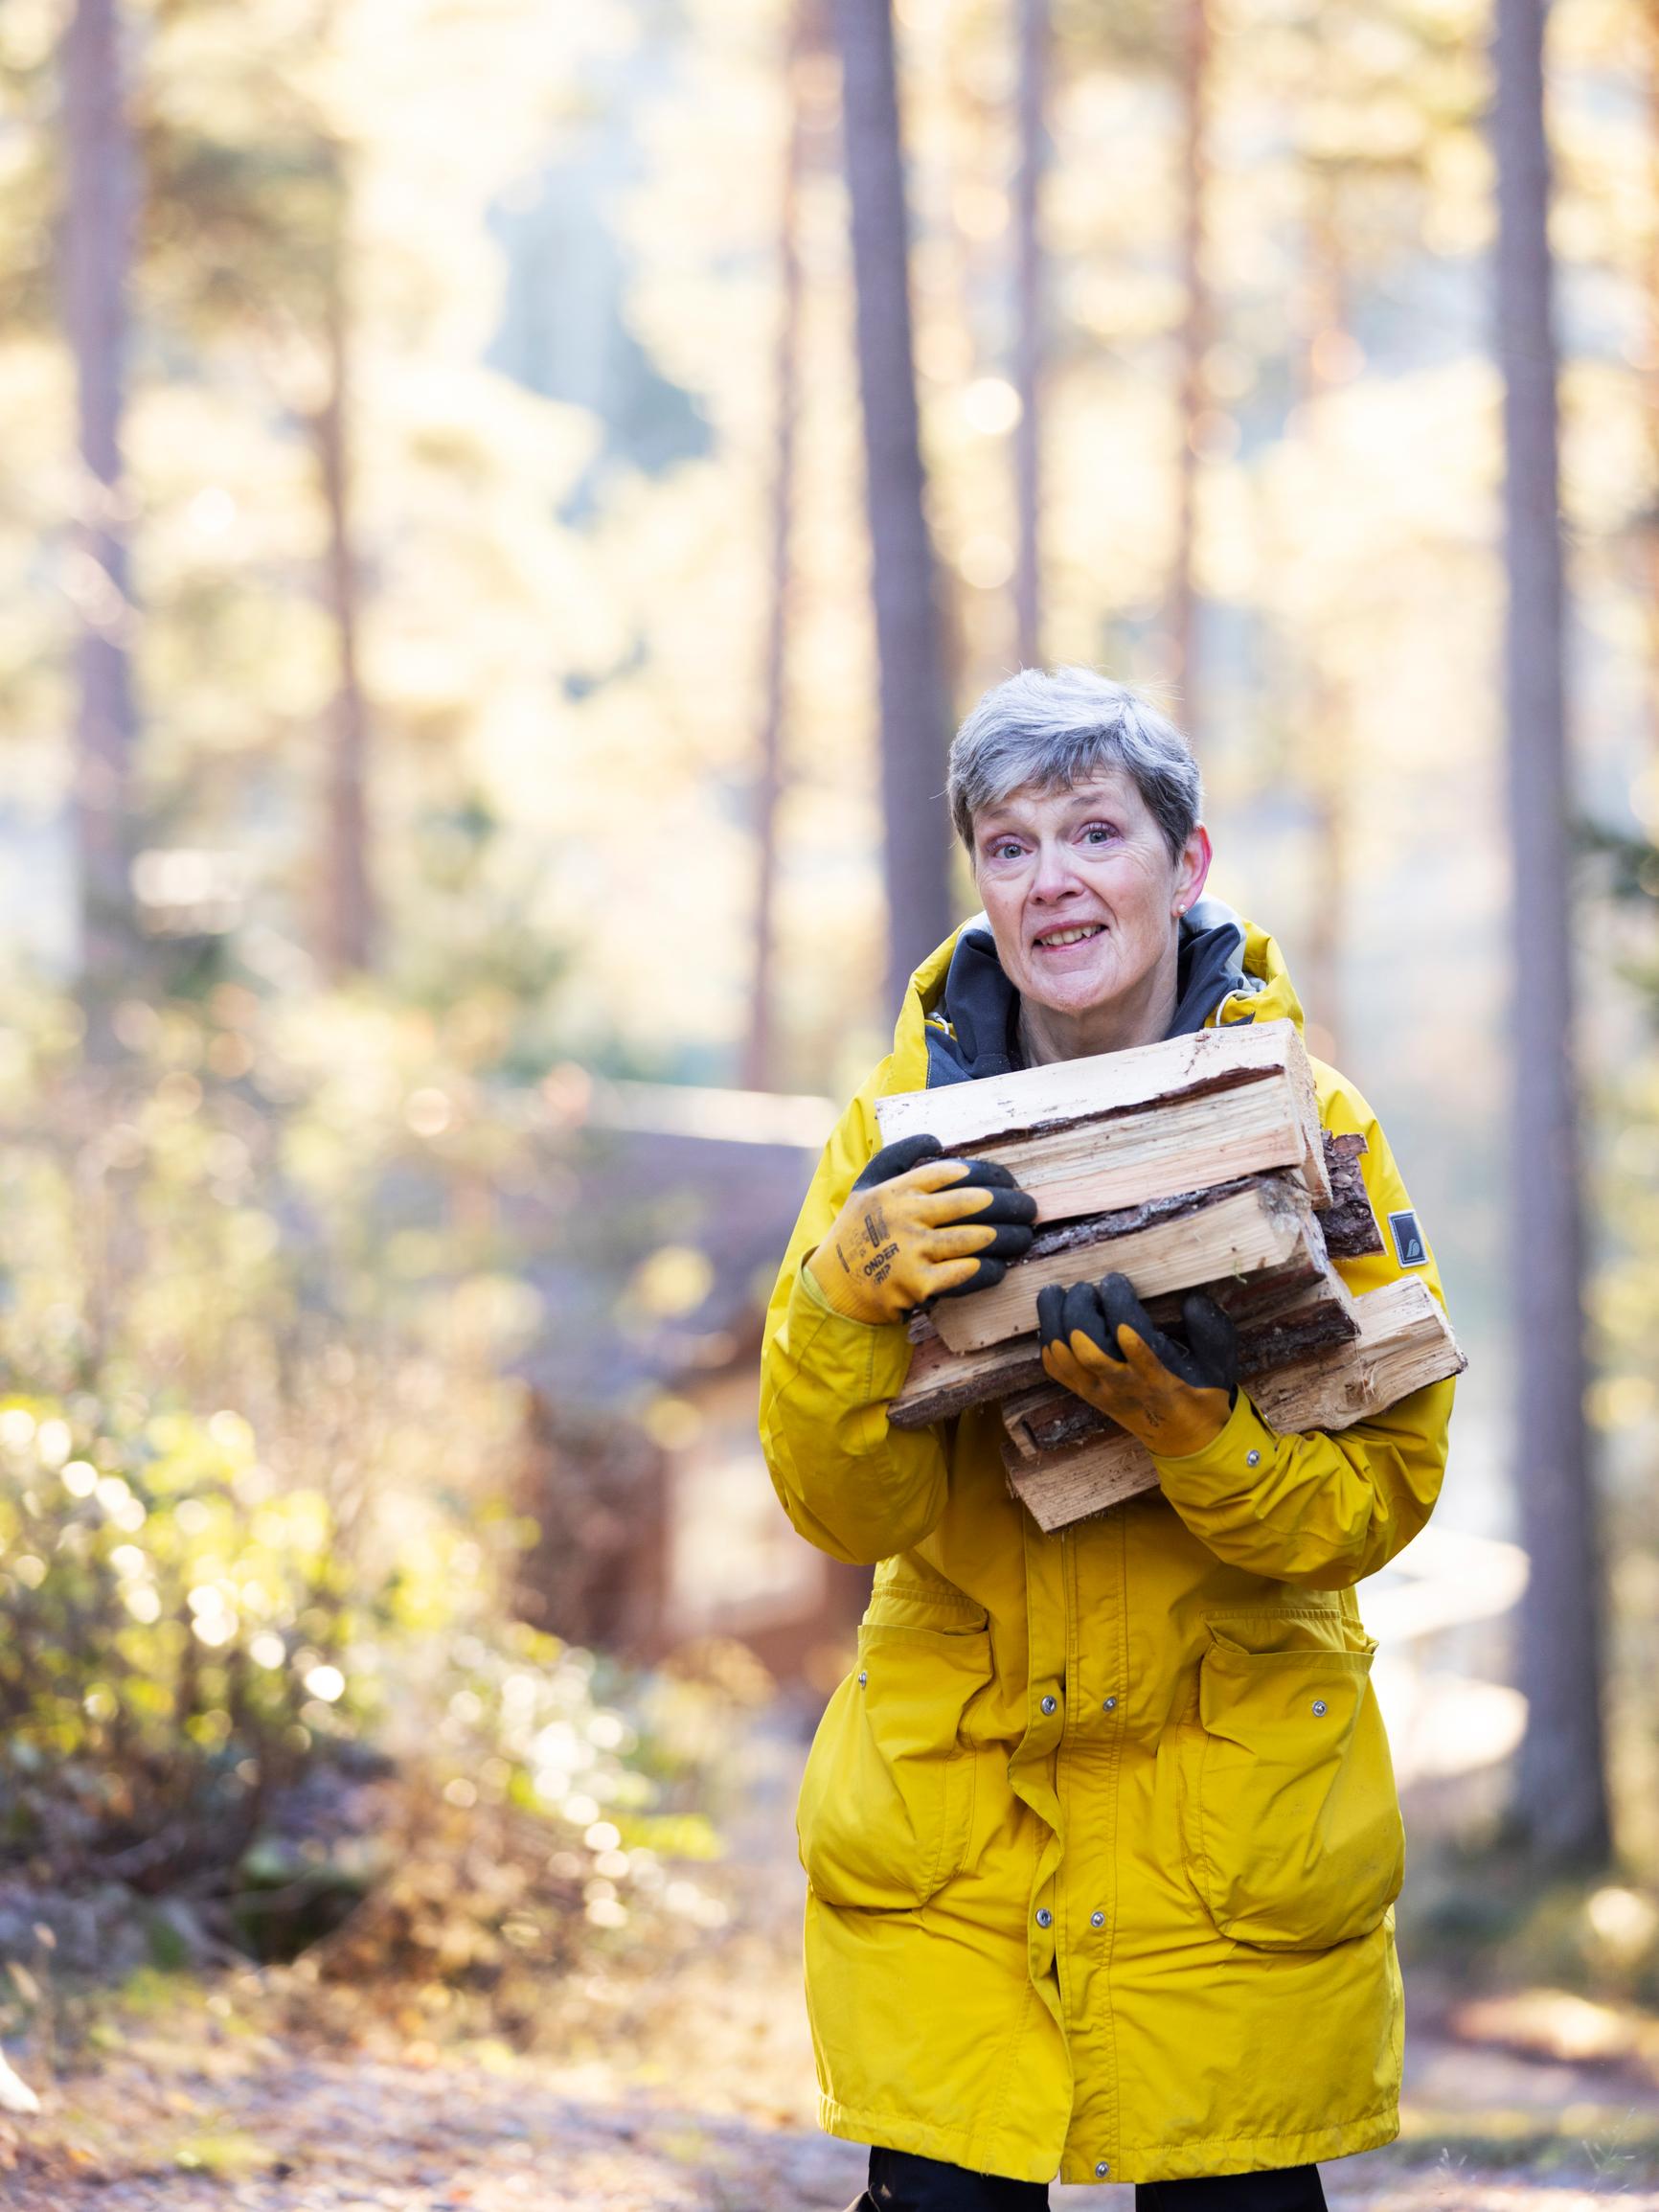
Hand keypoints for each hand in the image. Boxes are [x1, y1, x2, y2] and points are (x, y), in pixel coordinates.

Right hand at [807, 1133, 1037, 1325]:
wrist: (833, 1286)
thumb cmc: (855, 1232)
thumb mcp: (866, 1185)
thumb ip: (898, 1156)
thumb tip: (935, 1137)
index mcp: (898, 1188)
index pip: (955, 1172)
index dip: (990, 1173)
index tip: (1009, 1180)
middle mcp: (906, 1216)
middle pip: (974, 1203)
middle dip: (1011, 1204)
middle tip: (1031, 1208)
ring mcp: (912, 1251)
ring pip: (976, 1238)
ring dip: (1009, 1237)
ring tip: (1026, 1236)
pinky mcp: (918, 1285)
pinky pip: (966, 1274)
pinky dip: (989, 1269)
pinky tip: (1001, 1266)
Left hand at [1036, 1271, 1239, 1457]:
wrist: (1187, 1441)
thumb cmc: (1202, 1393)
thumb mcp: (1218, 1360)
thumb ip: (1209, 1328)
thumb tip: (1192, 1298)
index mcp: (1155, 1373)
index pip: (1127, 1331)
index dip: (1115, 1300)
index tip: (1116, 1279)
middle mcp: (1121, 1383)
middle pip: (1083, 1342)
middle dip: (1078, 1305)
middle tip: (1086, 1287)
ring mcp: (1098, 1391)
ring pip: (1062, 1353)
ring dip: (1053, 1319)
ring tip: (1056, 1293)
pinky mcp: (1086, 1393)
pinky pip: (1055, 1369)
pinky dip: (1047, 1341)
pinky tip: (1052, 1320)